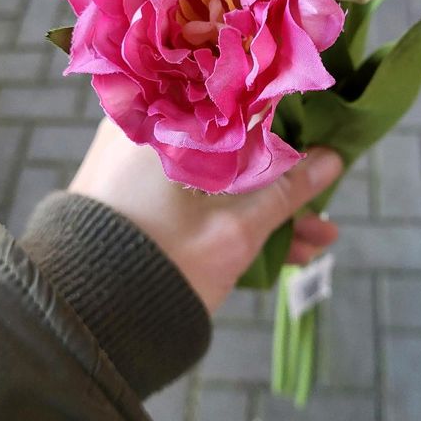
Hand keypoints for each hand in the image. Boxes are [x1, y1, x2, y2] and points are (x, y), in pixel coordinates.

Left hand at [69, 120, 342, 312]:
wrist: (88, 324)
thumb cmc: (162, 263)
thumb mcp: (235, 228)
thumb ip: (287, 191)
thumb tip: (333, 159)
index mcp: (160, 122)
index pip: (232, 96)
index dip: (282, 111)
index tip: (320, 126)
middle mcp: (146, 134)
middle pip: (232, 139)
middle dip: (283, 172)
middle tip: (324, 189)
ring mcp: (142, 171)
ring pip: (220, 175)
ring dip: (267, 203)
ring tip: (320, 235)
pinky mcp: (144, 205)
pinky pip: (200, 197)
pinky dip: (235, 214)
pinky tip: (288, 248)